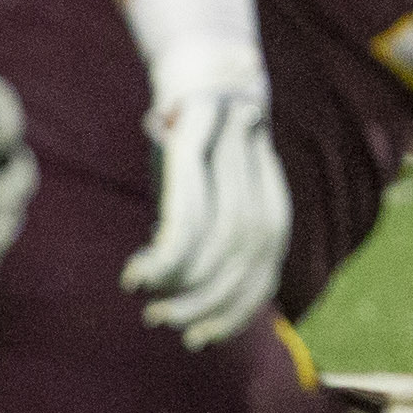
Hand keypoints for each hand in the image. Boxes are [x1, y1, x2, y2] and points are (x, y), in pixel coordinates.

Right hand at [121, 79, 290, 347]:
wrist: (206, 71)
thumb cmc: (202, 153)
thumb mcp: (212, 202)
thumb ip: (210, 245)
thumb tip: (185, 297)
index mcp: (272, 209)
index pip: (263, 274)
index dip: (235, 314)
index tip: (199, 340)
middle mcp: (261, 187)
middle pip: (244, 260)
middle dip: (205, 303)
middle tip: (163, 322)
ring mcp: (231, 164)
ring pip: (219, 240)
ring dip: (182, 284)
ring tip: (150, 303)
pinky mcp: (193, 144)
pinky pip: (188, 213)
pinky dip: (167, 254)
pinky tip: (141, 274)